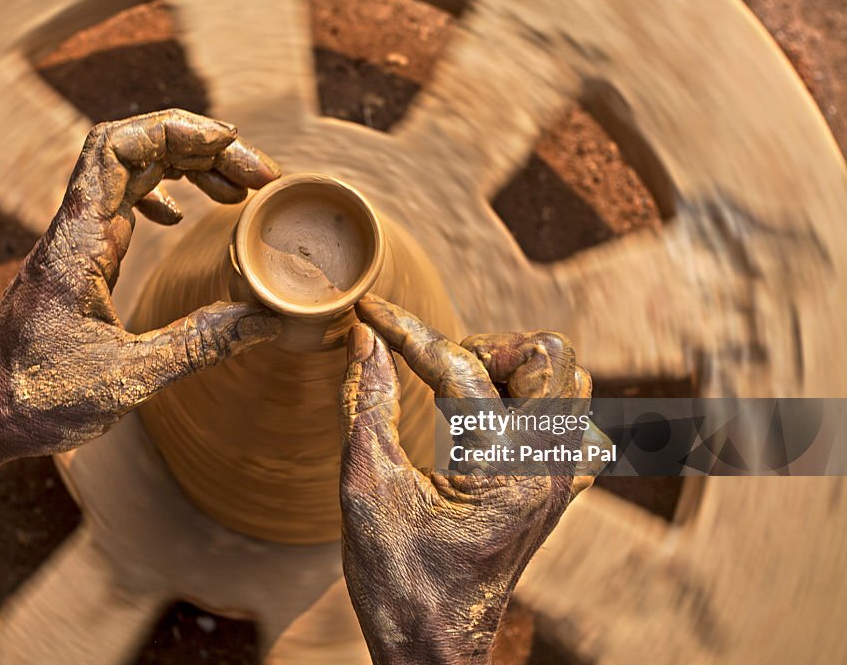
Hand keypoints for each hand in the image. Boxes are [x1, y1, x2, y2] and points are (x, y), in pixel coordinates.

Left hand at [0, 109, 281, 461]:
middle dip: (201, 148)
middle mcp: (76, 229)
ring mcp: (77, 242)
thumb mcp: (127, 378)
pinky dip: (163, 195)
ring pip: (133, 174)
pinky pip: (123, 204)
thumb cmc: (36, 397)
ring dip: (187, 169)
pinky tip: (183, 216)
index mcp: (78, 242)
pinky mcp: (81, 260)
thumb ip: (198, 347)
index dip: (175, 129)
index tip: (229, 143)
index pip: (117, 147)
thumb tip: (266, 321)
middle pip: (137, 151)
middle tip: (260, 176)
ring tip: (238, 191)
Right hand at [338, 295, 608, 664]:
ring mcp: (560, 481)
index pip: (456, 367)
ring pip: (572, 381)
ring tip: (465, 389)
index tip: (369, 312)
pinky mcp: (558, 494)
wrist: (434, 650)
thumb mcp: (365, 490)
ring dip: (517, 369)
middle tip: (437, 365)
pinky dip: (541, 408)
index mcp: (500, 467)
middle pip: (548, 355)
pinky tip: (498, 424)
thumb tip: (365, 340)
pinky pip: (576, 426)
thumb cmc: (397, 582)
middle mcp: (546, 467)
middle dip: (485, 343)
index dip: (403, 331)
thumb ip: (366, 405)